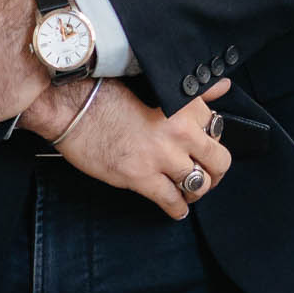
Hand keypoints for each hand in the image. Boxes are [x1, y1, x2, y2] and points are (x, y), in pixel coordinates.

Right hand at [23, 78, 233, 221]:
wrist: (72, 106)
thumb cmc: (108, 90)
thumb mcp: (156, 83)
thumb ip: (194, 91)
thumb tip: (222, 87)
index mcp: (185, 104)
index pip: (217, 127)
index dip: (211, 137)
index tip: (204, 142)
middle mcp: (180, 131)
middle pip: (217, 160)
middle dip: (215, 169)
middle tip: (208, 171)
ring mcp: (161, 156)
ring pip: (199, 184)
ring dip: (197, 189)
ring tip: (190, 189)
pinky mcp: (140, 177)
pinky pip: (171, 201)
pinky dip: (177, 208)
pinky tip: (177, 209)